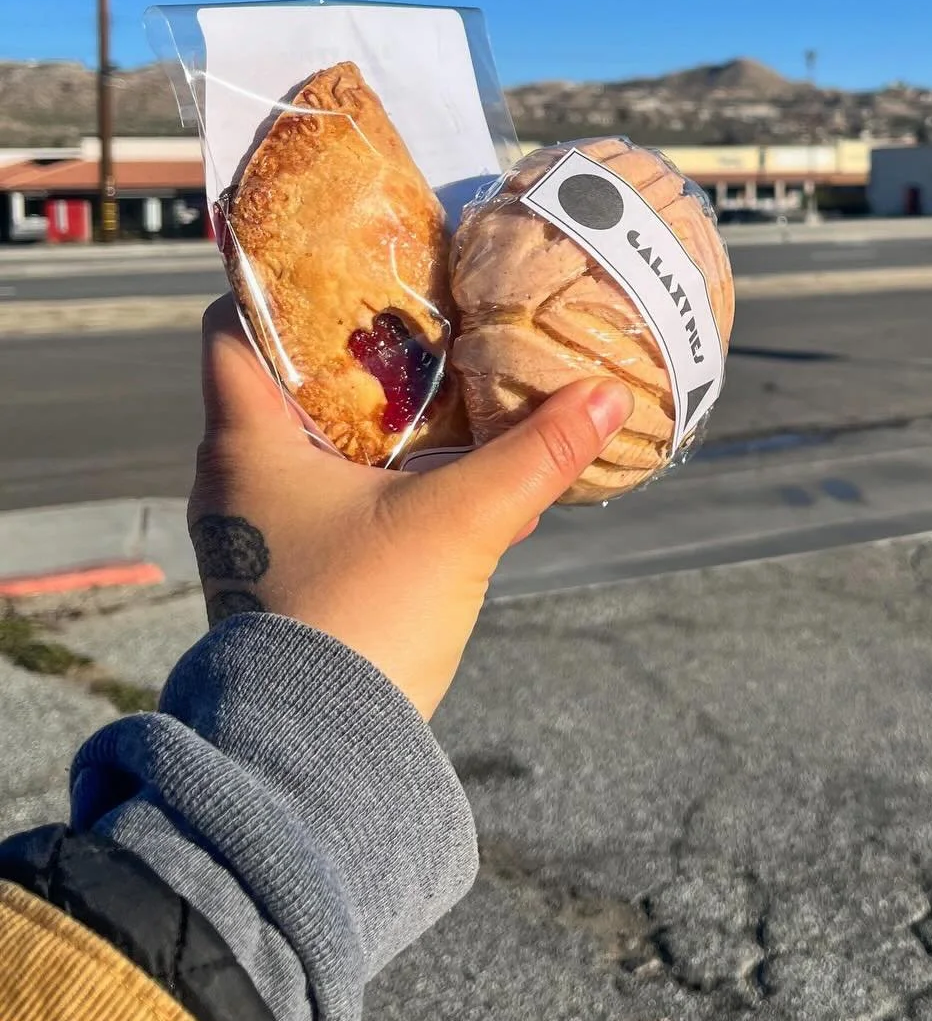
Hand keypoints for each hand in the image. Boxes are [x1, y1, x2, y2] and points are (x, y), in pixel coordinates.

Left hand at [187, 297, 633, 718]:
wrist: (321, 763)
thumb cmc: (362, 624)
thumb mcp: (459, 524)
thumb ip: (536, 455)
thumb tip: (607, 391)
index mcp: (246, 445)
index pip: (233, 325)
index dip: (283, 280)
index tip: (354, 257)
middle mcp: (242, 480)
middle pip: (293, 377)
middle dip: (365, 345)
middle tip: (433, 312)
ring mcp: (269, 530)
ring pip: (327, 441)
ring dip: (391, 415)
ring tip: (463, 384)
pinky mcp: (301, 571)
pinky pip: (347, 494)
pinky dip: (398, 473)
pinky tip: (464, 474)